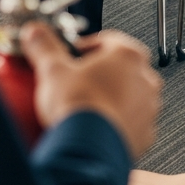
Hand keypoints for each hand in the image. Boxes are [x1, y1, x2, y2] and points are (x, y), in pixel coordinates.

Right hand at [21, 22, 161, 158]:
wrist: (88, 150)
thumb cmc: (80, 108)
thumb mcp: (53, 68)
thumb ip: (44, 45)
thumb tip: (36, 33)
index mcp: (127, 55)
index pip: (110, 40)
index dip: (88, 46)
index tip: (74, 54)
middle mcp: (144, 79)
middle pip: (123, 67)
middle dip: (103, 71)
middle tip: (81, 79)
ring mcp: (147, 108)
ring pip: (131, 95)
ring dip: (114, 96)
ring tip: (89, 104)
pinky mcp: (145, 134)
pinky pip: (133, 121)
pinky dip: (119, 121)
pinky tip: (99, 125)